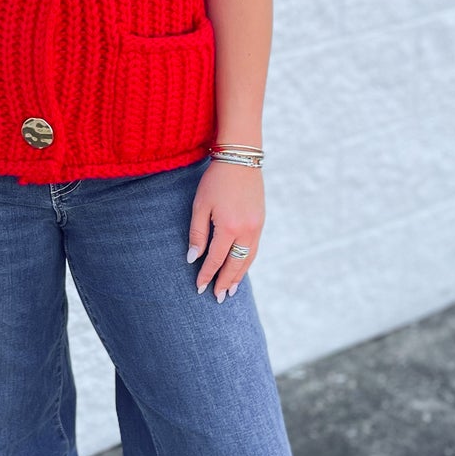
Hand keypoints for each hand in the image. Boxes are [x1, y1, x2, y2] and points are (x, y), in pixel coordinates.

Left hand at [187, 160, 262, 301]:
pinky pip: (254, 248)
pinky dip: (247, 261)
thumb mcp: (200, 206)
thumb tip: (193, 258)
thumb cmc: (215, 180)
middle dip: (225, 282)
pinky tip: (241, 267)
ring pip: (248, 258)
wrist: (240, 158)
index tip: (199, 288)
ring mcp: (257, 226)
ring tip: (231, 290)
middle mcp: (246, 230)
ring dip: (239, 275)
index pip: (216, 259)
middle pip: (235, 264)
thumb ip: (197, 233)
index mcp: (229, 227)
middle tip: (218, 297)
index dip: (207, 274)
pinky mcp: (261, 221)